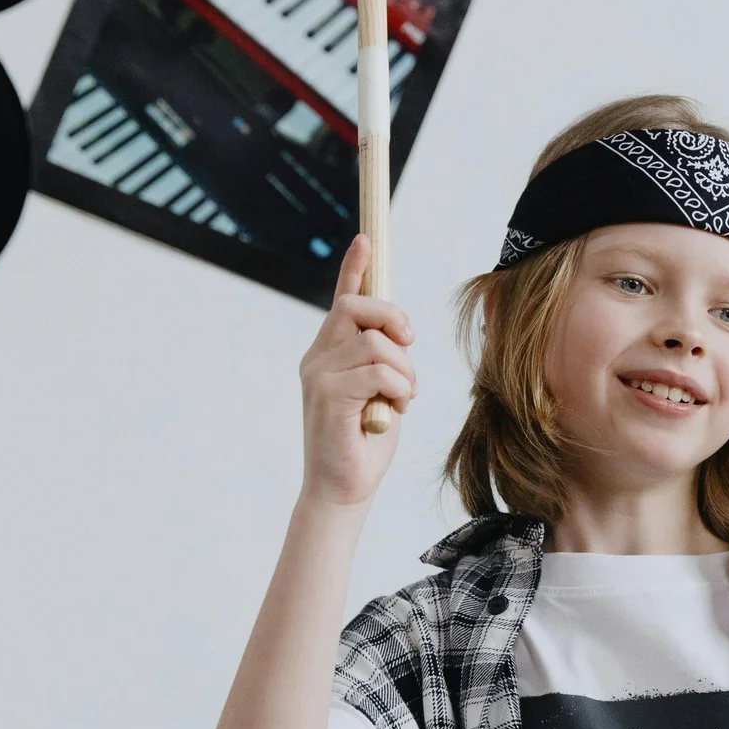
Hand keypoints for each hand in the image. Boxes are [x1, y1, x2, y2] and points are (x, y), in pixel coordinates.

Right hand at [299, 235, 416, 507]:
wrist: (345, 489)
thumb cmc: (366, 441)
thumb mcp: (382, 390)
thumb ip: (383, 359)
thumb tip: (399, 333)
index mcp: (329, 353)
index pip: (341, 300)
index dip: (355, 268)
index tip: (367, 240)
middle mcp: (318, 358)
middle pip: (358, 309)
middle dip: (394, 319)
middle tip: (410, 345)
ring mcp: (319, 376)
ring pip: (377, 343)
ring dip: (404, 371)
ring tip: (401, 398)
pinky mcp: (328, 397)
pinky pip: (380, 372)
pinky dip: (400, 389)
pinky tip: (392, 411)